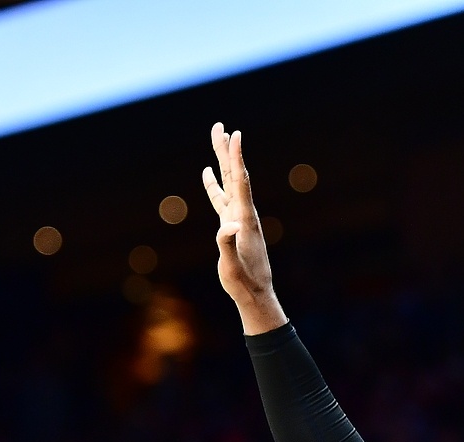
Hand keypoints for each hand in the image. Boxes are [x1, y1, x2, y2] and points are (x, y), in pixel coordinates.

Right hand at [202, 123, 287, 334]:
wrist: (255, 293)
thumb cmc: (243, 281)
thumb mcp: (232, 266)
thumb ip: (227, 245)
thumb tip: (227, 226)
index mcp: (245, 218)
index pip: (240, 182)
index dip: (237, 158)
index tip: (236, 135)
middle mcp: (243, 213)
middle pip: (234, 175)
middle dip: (226, 150)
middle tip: (220, 126)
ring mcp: (237, 217)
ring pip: (227, 183)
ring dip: (221, 160)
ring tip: (217, 139)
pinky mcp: (231, 225)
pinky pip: (221, 199)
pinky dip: (214, 184)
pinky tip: (208, 173)